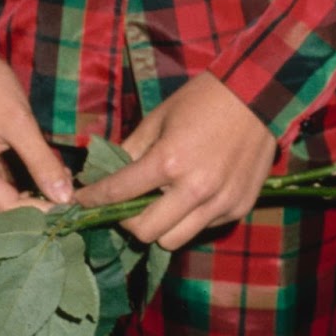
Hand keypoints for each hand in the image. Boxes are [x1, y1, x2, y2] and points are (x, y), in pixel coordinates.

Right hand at [0, 50, 73, 216]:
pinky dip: (17, 192)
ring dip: (26, 204)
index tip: (72, 209)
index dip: (41, 214)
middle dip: (34, 214)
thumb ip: (41, 161)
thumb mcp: (20, 121)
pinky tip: (43, 182)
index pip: (8, 211)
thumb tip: (65, 197)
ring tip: (60, 191)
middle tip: (68, 203)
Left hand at [72, 72, 277, 250]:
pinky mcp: (238, 209)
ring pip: (173, 240)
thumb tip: (111, 171)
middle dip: (127, 221)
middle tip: (125, 205)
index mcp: (169, 161)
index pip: (120, 192)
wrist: (256, 95)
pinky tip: (193, 194)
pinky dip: (190, 218)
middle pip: (145, 232)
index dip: (94, 199)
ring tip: (160, 203)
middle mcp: (194, 189)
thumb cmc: (202, 100)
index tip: (80, 202)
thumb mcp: (160, 116)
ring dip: (160, 226)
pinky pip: (202, 227)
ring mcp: (219, 204)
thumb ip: (133, 148)